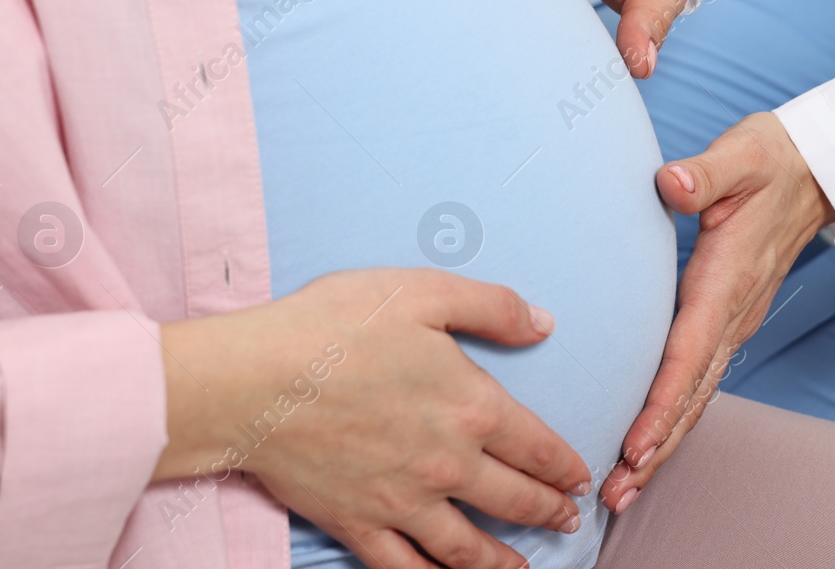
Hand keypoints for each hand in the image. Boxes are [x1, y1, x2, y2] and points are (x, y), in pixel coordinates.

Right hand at [155, 268, 592, 568]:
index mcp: (472, 407)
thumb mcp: (424, 292)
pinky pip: (405, 567)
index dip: (564, 466)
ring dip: (504, 562)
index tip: (579, 478)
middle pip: (513, 500)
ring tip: (525, 568)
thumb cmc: (336, 326)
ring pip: (468, 547)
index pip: (536, 447)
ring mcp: (403, 502)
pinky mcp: (358, 524)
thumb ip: (493, 307)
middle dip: (548, 511)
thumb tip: (545, 324)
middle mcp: (447, 464)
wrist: (254, 381)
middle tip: (568, 519)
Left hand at [599, 113, 834, 512]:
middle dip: (657, 446)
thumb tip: (672, 183)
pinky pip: (702, 379)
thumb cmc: (772, 159)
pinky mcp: (731, 319)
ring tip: (625, 488)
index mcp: (728, 277)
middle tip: (615, 492)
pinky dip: (676, 418)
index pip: (691, 351)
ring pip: (699, 394)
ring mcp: (736, 320)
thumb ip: (707, 172)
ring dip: (664, 443)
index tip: (636, 445)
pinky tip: (651, 443)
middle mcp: (735, 311)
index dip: (663, 402)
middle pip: (694, 392)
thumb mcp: (743, 154)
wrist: (816, 170)